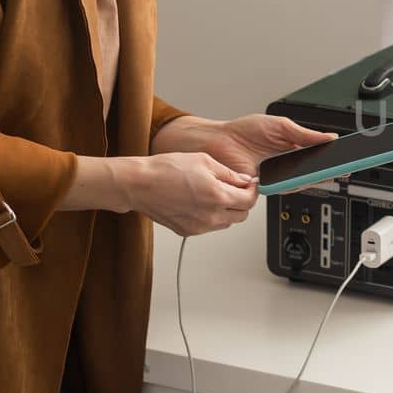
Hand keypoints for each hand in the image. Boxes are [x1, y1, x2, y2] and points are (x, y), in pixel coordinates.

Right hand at [129, 152, 259, 235]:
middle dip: (243, 201)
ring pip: (227, 223)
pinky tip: (200, 202)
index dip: (253, 190)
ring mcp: (199, 227)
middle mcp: (211, 216)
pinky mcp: (188, 231)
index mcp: (218, 196)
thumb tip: (245, 180)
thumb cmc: (166, 169)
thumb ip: (229, 173)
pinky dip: (212, 216)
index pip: (250, 200)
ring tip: (214, 193)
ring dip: (228, 210)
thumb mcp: (204, 161)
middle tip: (235, 188)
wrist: (139, 184)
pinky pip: (210, 226)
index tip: (249, 184)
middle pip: (242, 215)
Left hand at [202, 114, 336, 178]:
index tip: (349, 154)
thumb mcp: (280, 126)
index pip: (318, 154)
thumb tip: (328, 137)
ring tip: (334, 170)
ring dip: (320, 176)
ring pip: (304, 180)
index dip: (333, 155)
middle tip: (347, 166)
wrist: (220, 141)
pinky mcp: (269, 186)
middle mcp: (287, 164)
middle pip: (315, 170)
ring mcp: (278, 177)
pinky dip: (300, 182)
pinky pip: (288, 186)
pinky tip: (311, 177)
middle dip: (332, 169)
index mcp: (292, 147)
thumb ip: (305, 134)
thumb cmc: (243, 132)